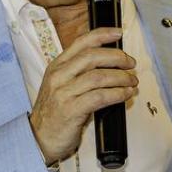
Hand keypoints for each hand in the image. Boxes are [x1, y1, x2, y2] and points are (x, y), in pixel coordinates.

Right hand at [29, 27, 136, 162]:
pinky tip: (126, 94)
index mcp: (57, 66)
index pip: (81, 42)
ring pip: (99, 76)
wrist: (38, 138)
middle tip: (131, 64)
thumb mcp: (62, 85)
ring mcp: (63, 93)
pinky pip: (100, 97)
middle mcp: (59, 76)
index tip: (118, 33)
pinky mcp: (71, 110)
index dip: (102, 34)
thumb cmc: (55, 112)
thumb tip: (111, 64)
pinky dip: (117, 94)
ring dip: (121, 77)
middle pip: (93, 56)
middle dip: (117, 57)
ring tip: (132, 81)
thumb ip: (80, 73)